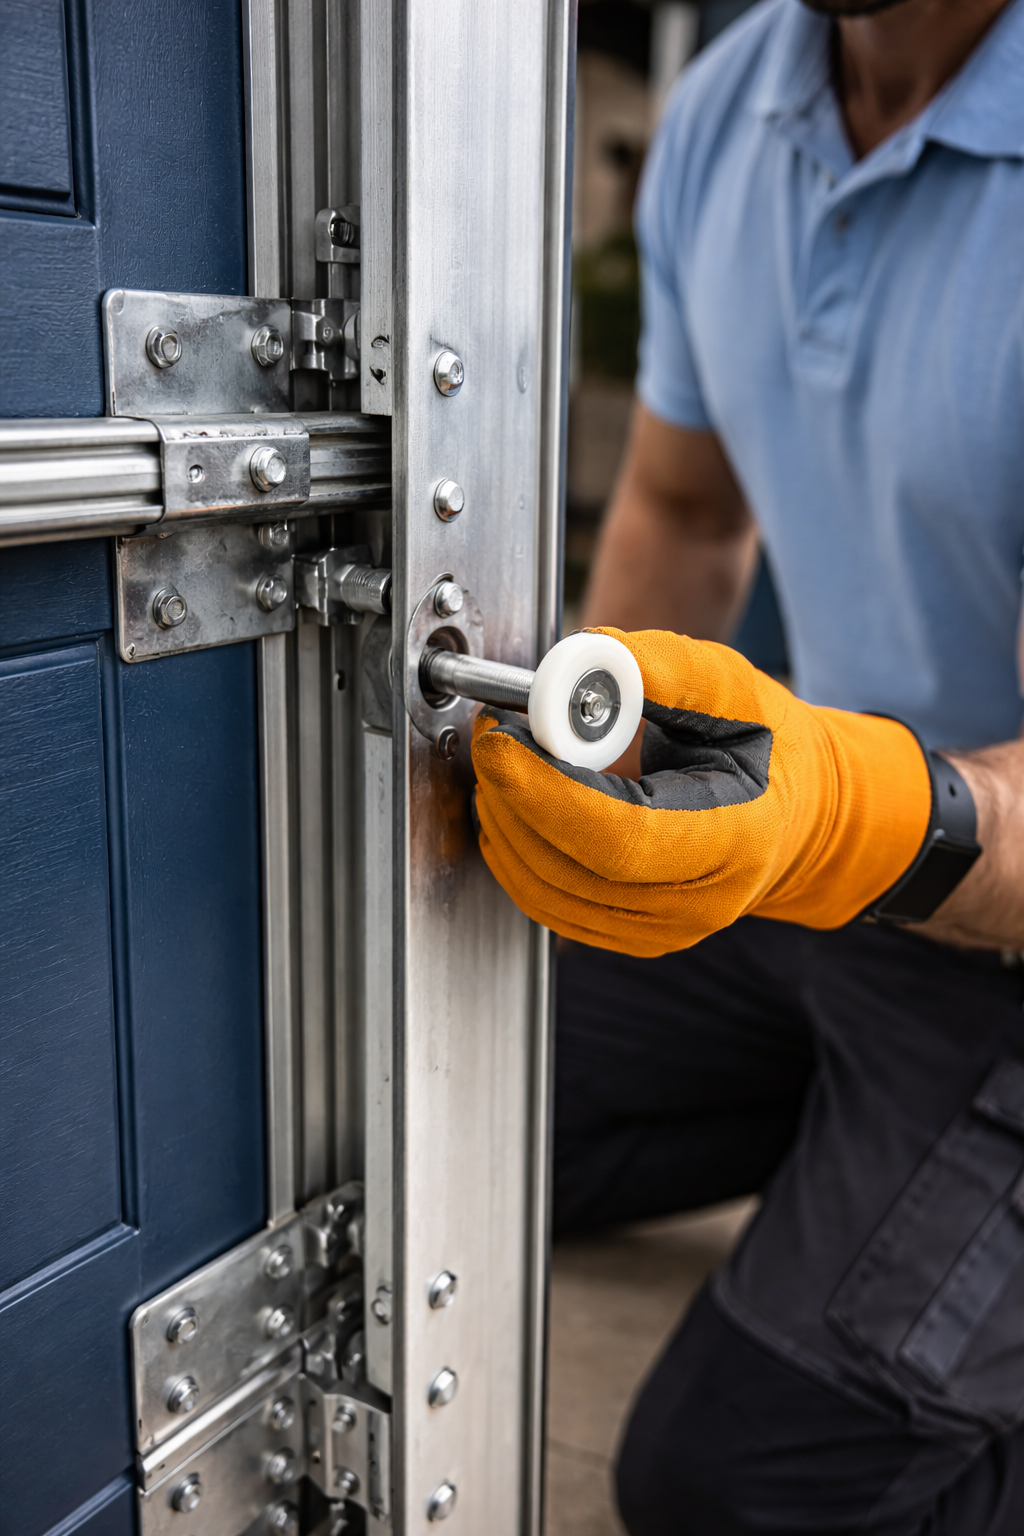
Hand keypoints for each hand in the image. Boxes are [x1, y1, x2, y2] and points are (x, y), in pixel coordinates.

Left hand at [471, 628, 932, 955]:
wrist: (792, 816)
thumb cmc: (765, 748)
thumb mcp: (733, 688)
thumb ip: (662, 670)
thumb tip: (584, 661)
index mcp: (736, 840)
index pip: (620, 835)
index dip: (546, 790)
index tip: (502, 738)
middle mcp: (698, 903)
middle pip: (569, 868)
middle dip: (512, 797)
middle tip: (495, 732)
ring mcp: (660, 931)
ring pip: (544, 891)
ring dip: (504, 822)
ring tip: (508, 760)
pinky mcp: (626, 937)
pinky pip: (545, 903)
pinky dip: (515, 851)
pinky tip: (519, 803)